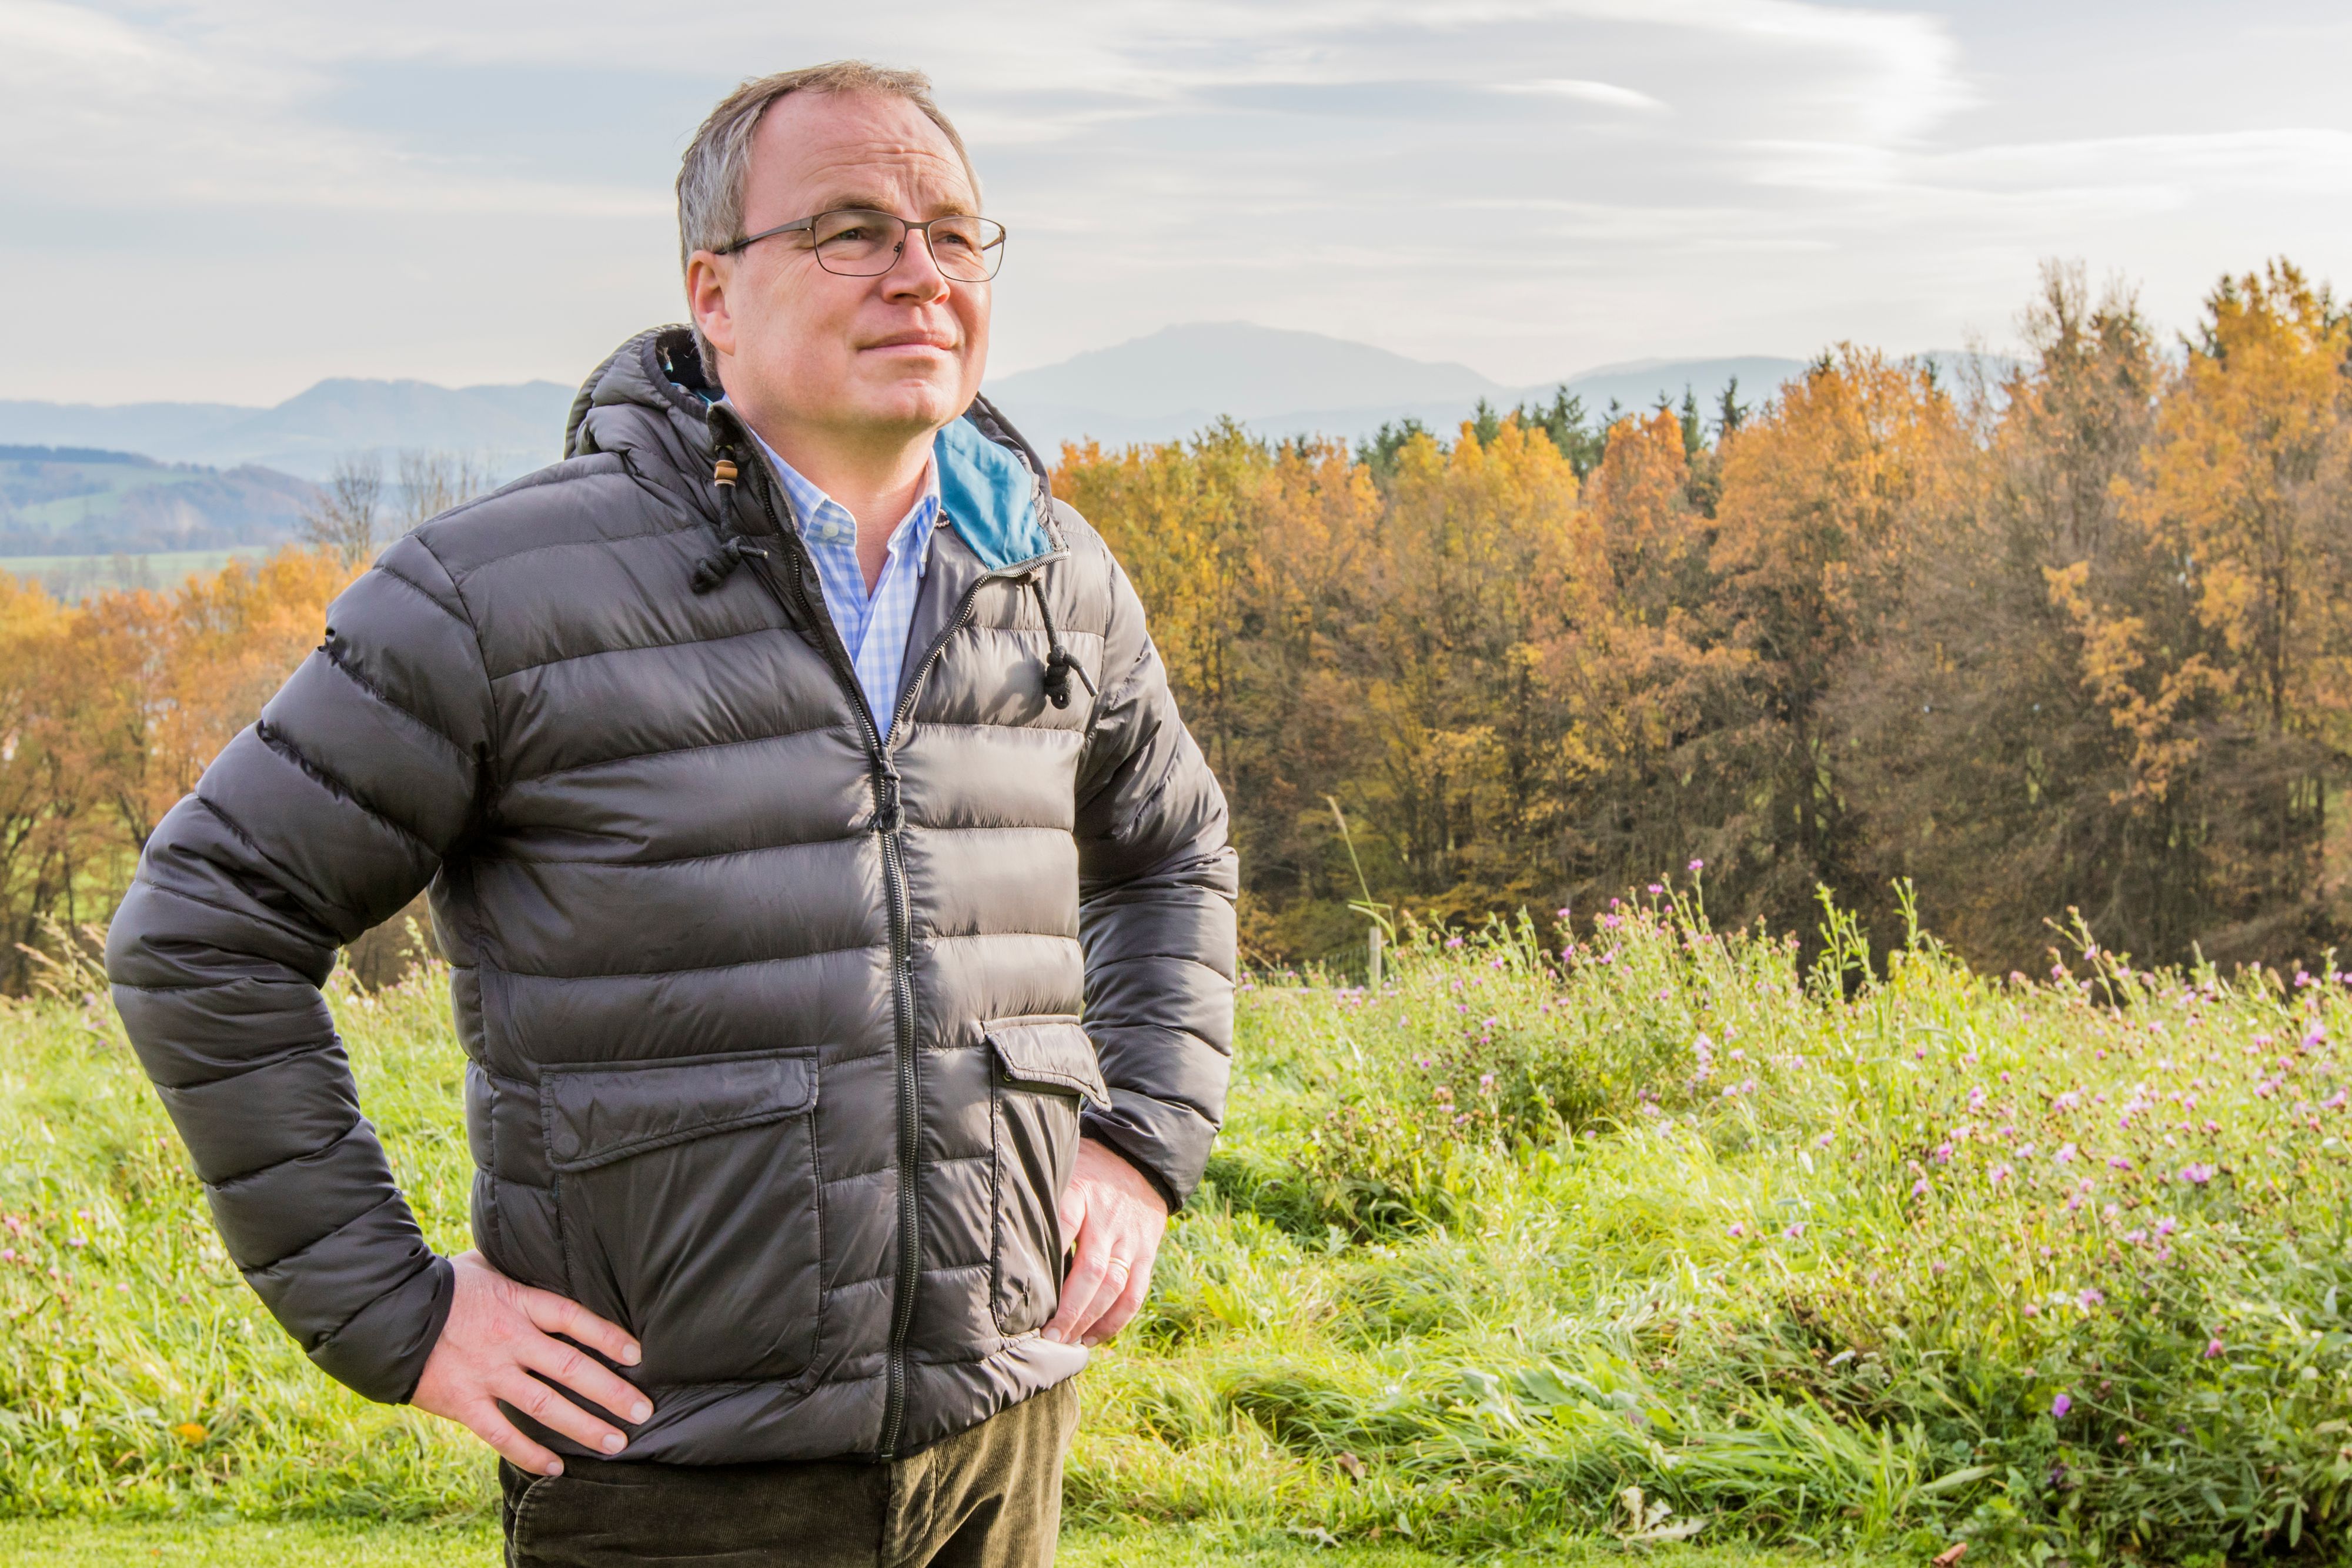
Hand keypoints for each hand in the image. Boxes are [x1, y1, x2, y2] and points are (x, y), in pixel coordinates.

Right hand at [410, 1251, 649, 1476]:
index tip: (637, 1355)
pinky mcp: (463, 1402)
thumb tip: (551, 1255)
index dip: (608, 1337)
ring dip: (584, 1426)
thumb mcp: (487, 1265)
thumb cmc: (443, 1285)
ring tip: (615, 1443)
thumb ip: (521, 1270)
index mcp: (518, 1302)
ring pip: (545, 1405)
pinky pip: (502, 1433)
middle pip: (572, 1368)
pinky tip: (555, 1467)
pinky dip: (529, 1453)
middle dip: (612, 1393)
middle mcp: (509, 1339)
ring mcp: (487, 1373)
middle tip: (643, 1412)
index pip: (574, 1318)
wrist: (385, 1313)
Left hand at [1044, 1138, 1168, 1347]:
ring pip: (1114, 1286)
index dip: (1045, 1260)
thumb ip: (1037, 1197)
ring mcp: (1130, 1238)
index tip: (1023, 1292)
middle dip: (1069, 1308)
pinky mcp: (1147, 1253)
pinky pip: (1134, 1293)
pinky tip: (1091, 1338)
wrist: (1139, 1159)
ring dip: (1090, 1320)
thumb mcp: (1060, 1169)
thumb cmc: (1085, 1170)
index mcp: (1080, 1192)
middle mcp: (1107, 1218)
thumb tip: (994, 1227)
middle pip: (1091, 1270)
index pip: (1061, 1226)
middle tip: (1047, 1335)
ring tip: (1065, 1341)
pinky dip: (1114, 1321)